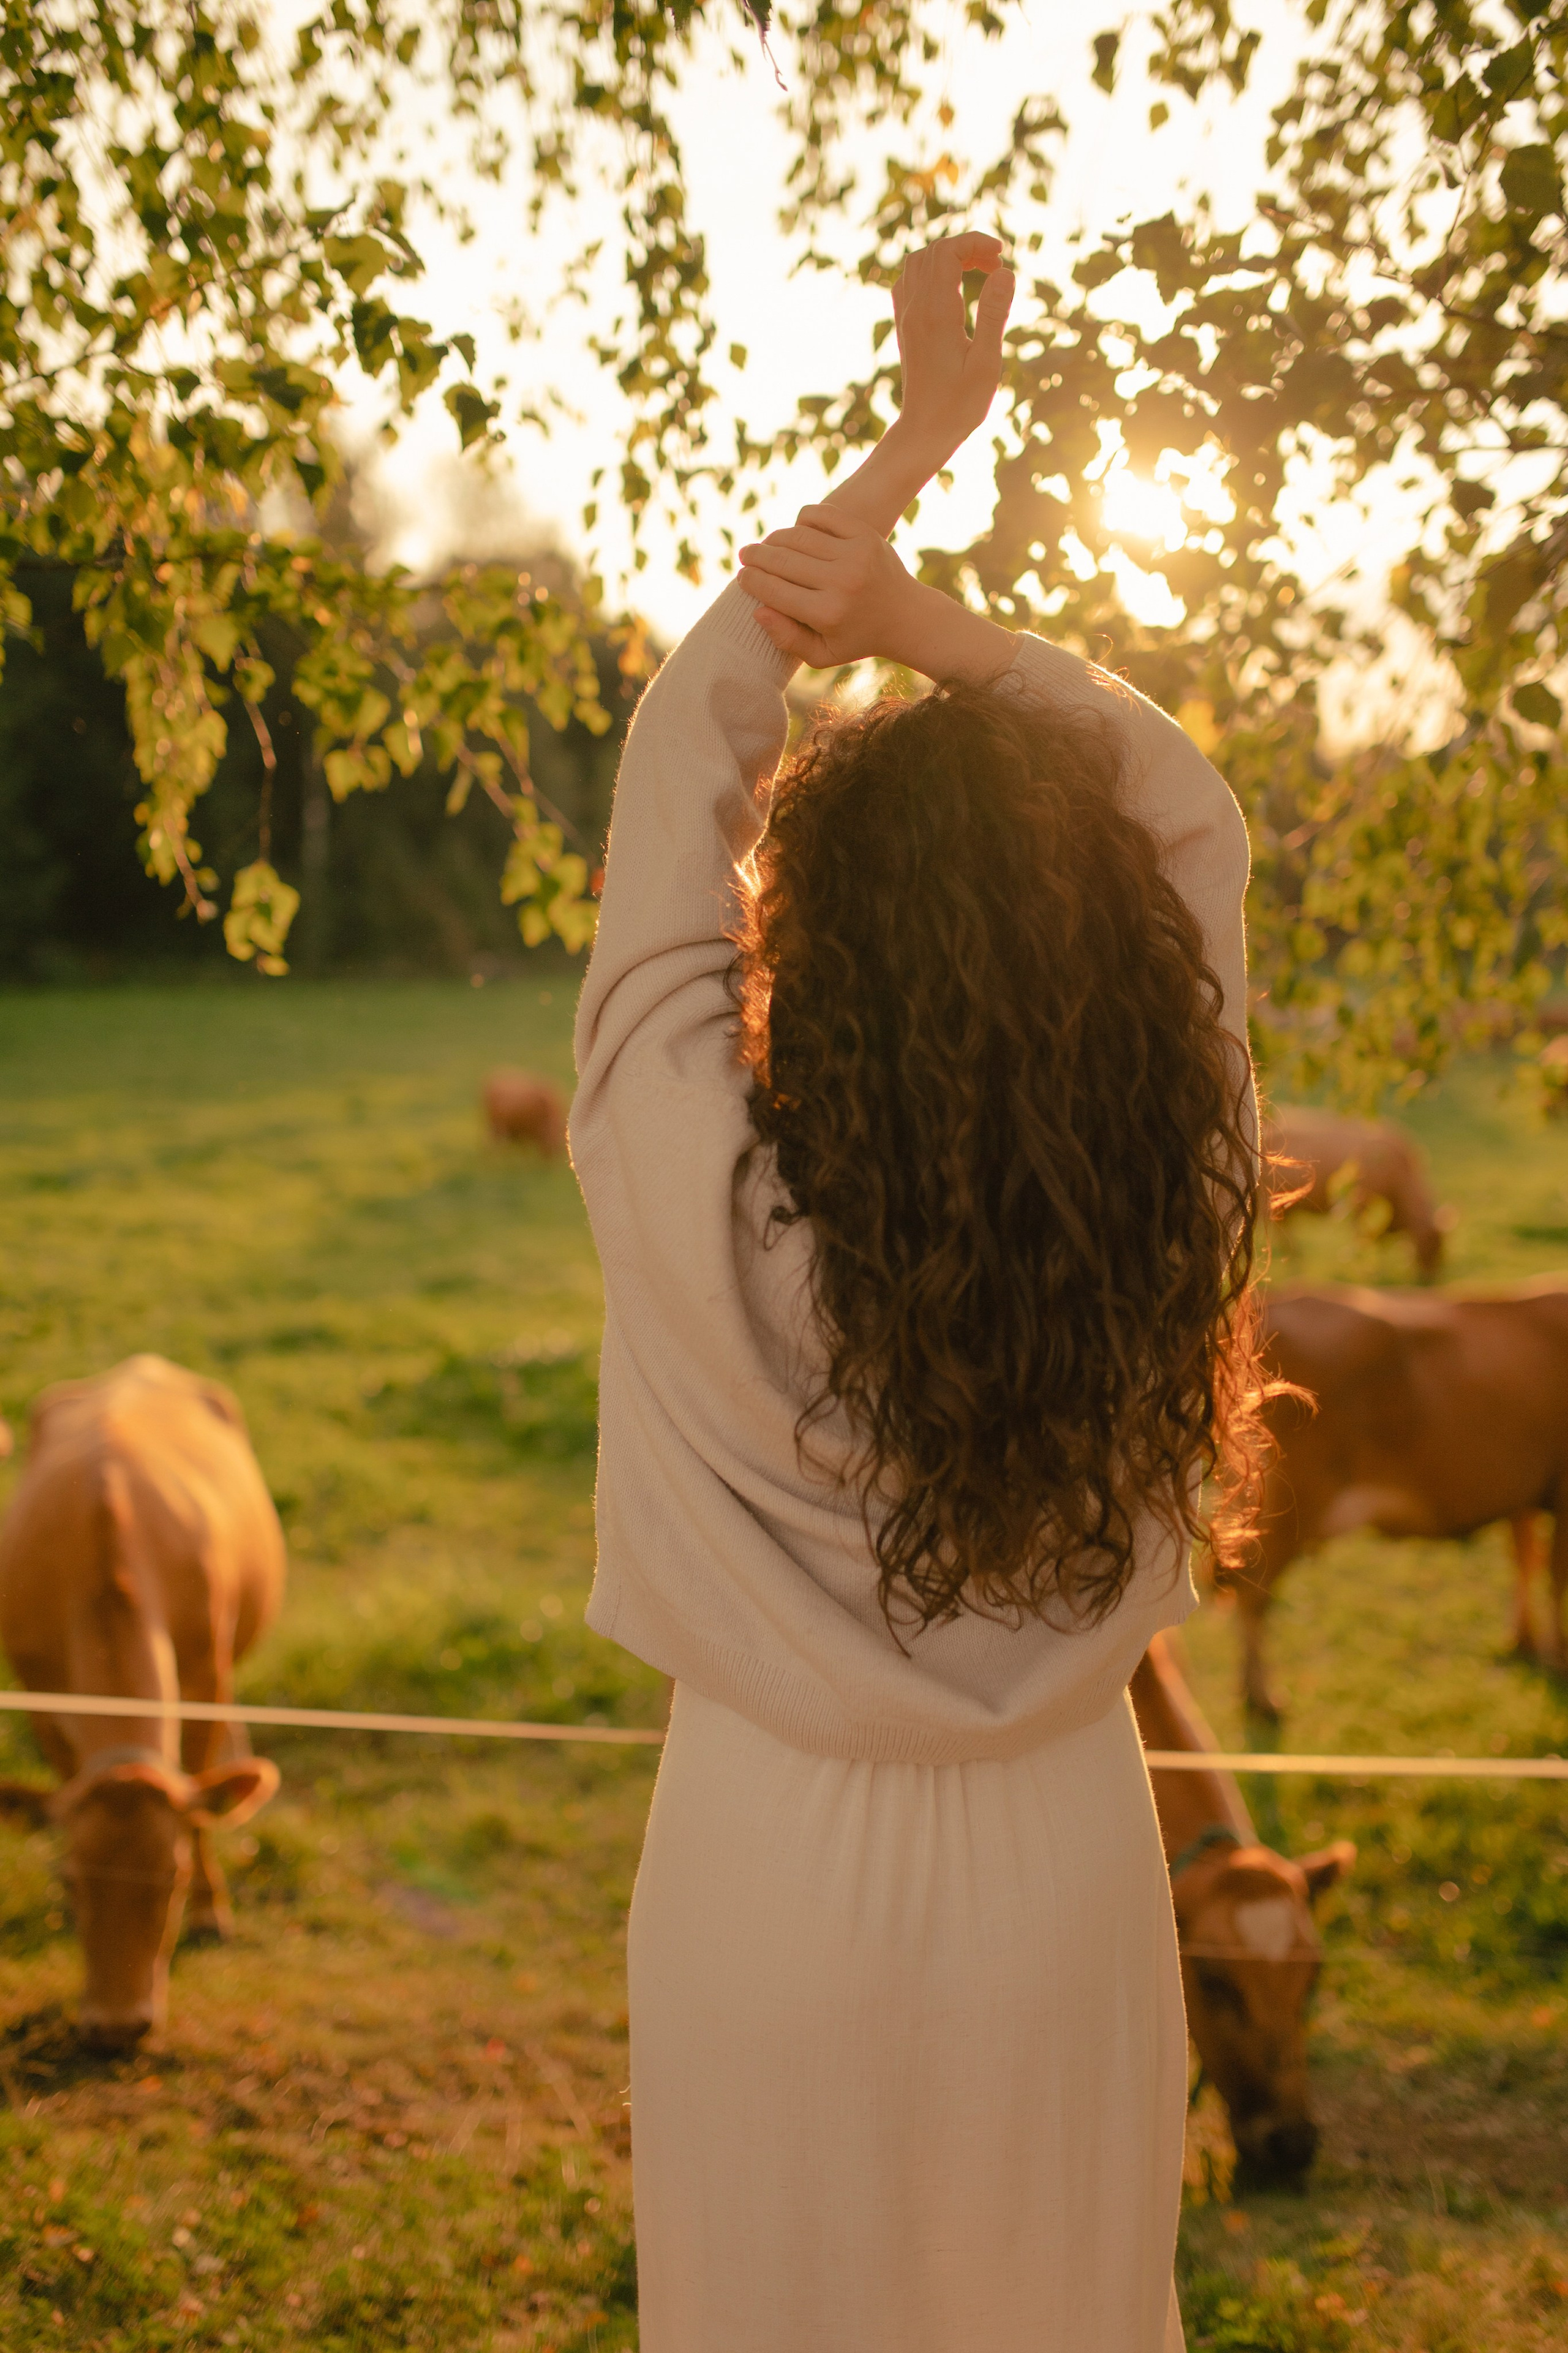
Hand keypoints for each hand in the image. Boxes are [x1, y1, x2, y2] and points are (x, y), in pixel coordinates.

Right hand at [737, 506, 922, 669]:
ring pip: (798, 536)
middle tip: (745, 555)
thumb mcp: (823, 654)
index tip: (741, 577)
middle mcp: (842, 582)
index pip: (774, 591)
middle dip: (756, 556)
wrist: (906, 616)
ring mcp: (855, 554)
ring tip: (766, 546)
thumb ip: (787, 638)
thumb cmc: (856, 637)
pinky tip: (796, 532)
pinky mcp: (865, 534)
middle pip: (782, 560)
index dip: (751, 581)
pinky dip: (802, 520)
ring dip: (775, 538)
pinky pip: (821, 516)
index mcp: (828, 614)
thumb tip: (757, 611)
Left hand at [890, 232, 1014, 461]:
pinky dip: (931, 271)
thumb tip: (1005, 272)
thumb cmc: (959, 405)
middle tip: (996, 266)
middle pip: (934, 251)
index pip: (948, 252)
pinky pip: (909, 280)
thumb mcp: (985, 363)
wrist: (924, 431)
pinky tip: (952, 287)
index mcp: (936, 314)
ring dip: (948, 256)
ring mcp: (906, 317)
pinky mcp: (904, 326)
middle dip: (967, 247)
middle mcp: (915, 309)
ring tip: (978, 272)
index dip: (976, 243)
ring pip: (918, 262)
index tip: (1001, 257)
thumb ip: (993, 315)